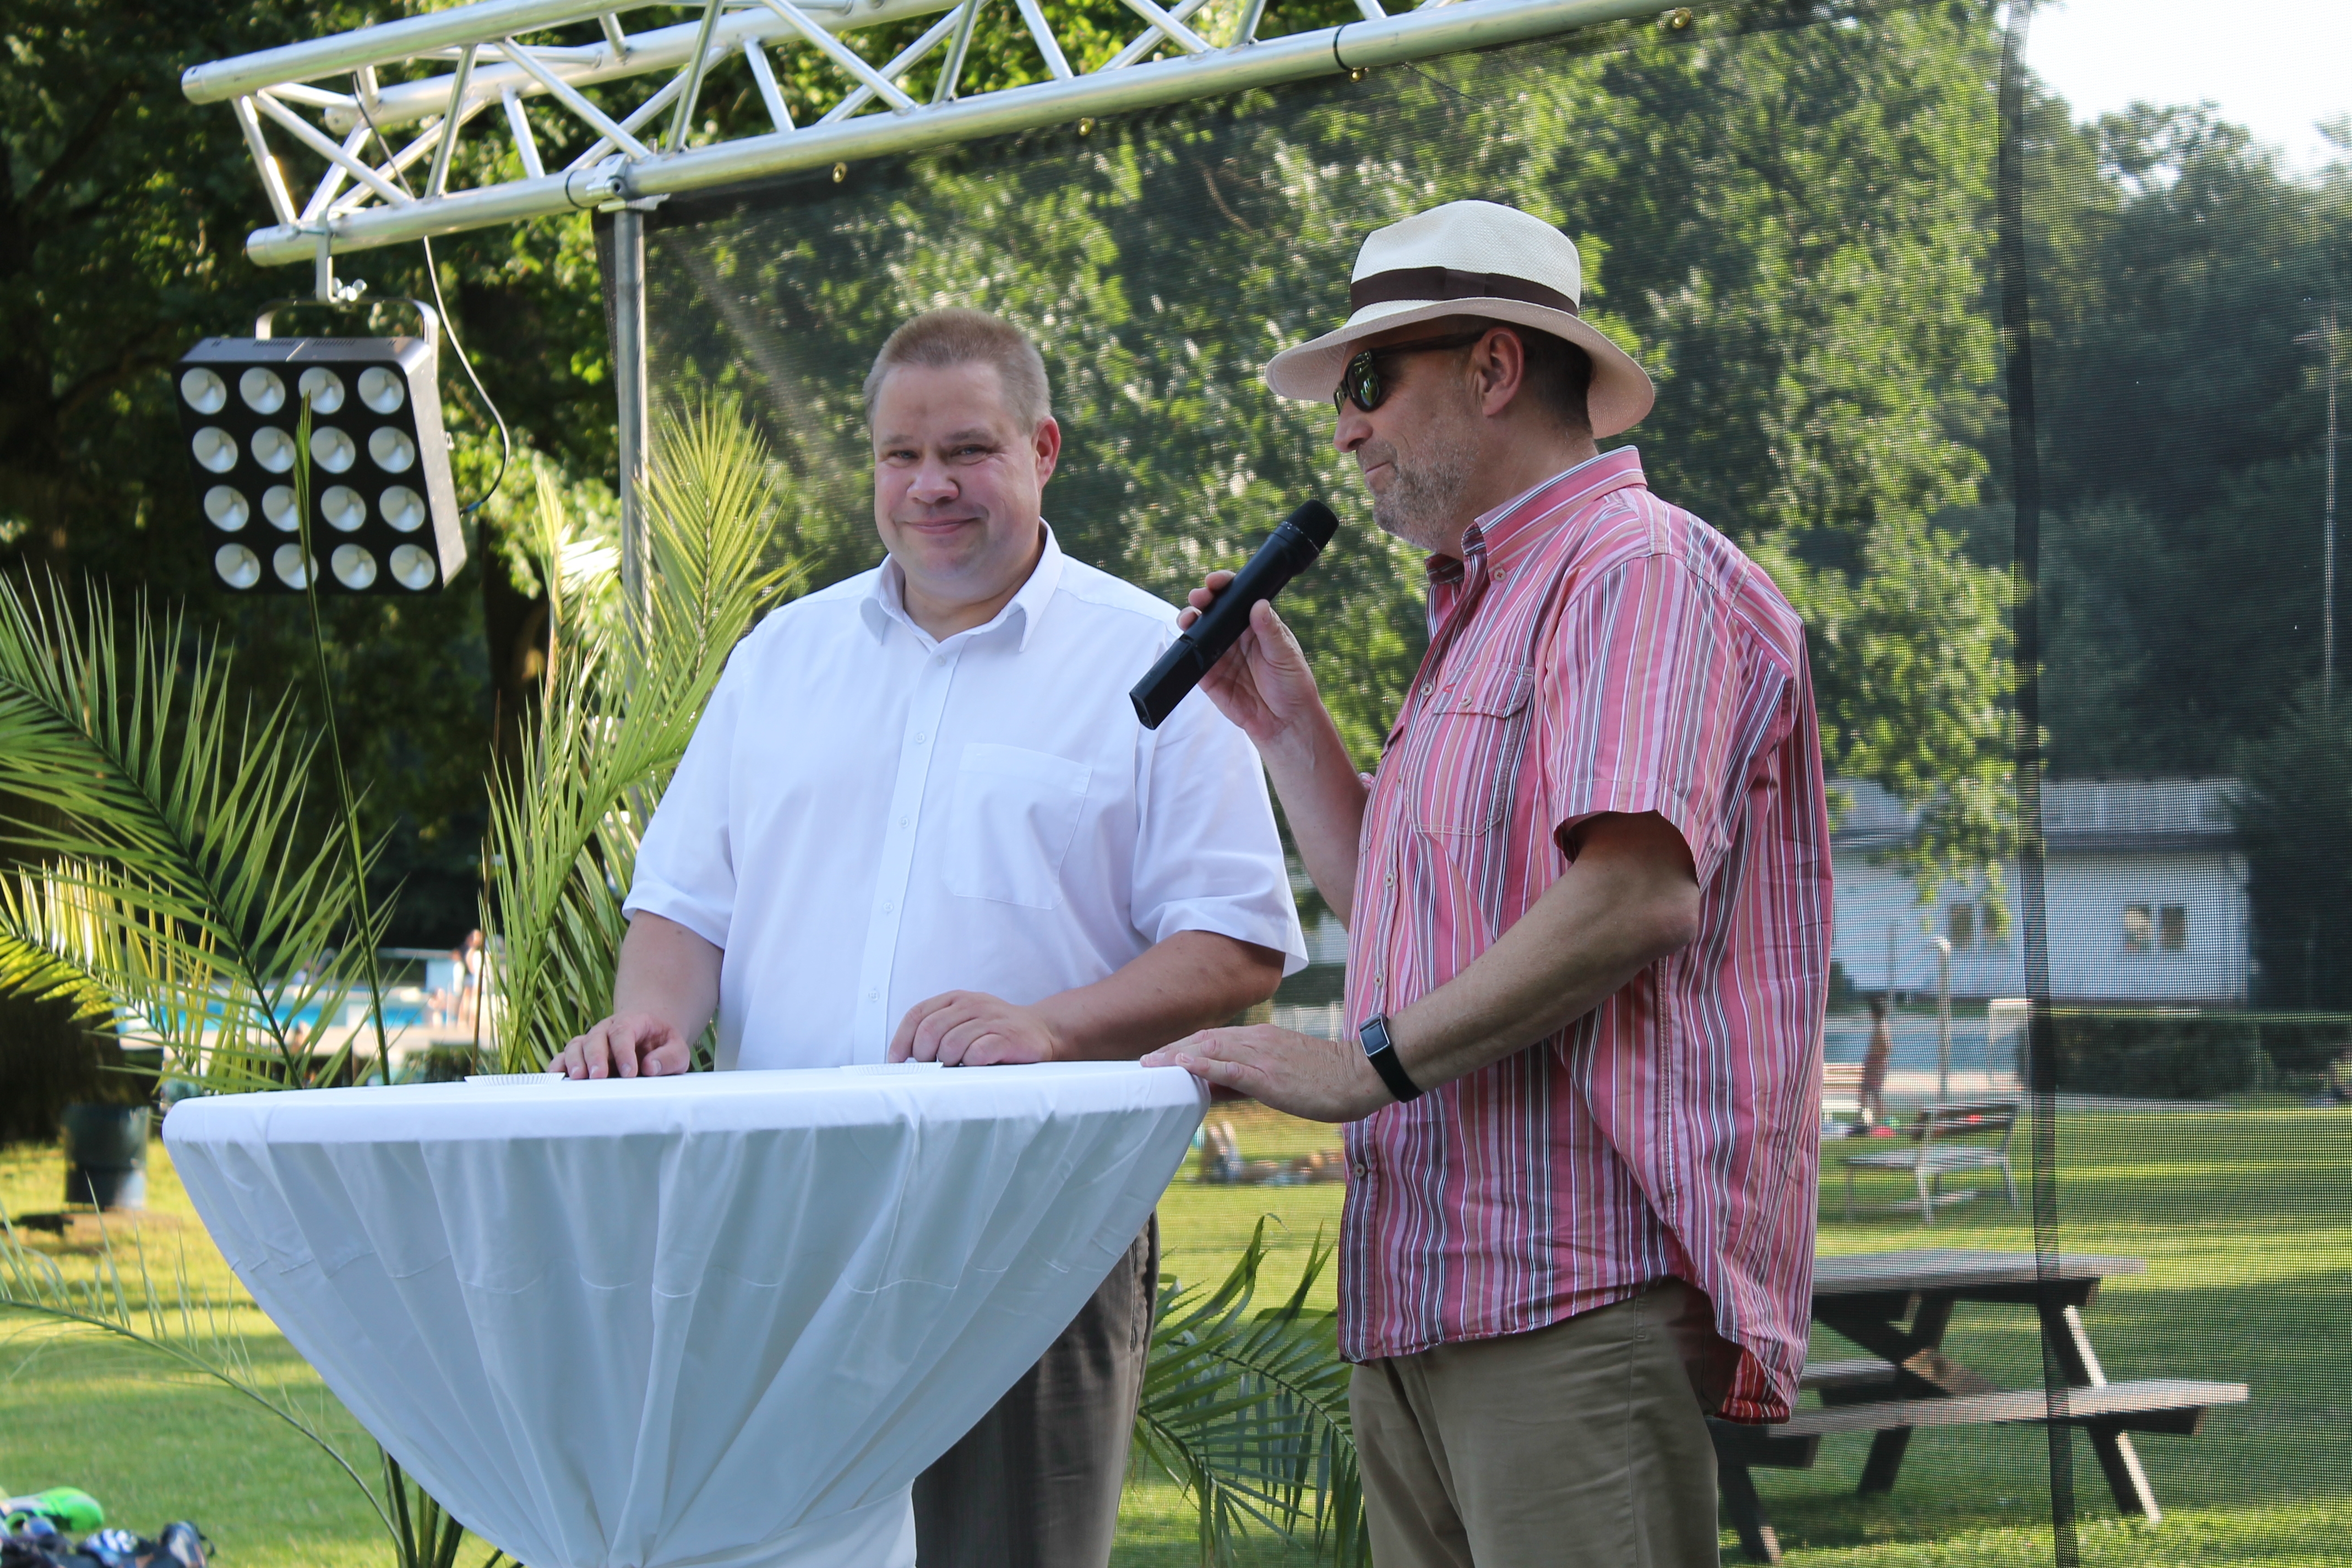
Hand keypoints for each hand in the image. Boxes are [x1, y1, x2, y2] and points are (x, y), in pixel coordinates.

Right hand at [552, 1012, 692, 1078]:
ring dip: (574, 1062)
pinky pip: (563, 1058)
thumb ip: (669, 1057)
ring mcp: (591, 1042)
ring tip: (578, 1078)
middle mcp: (607, 1030)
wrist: (649, 1039)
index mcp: (632, 1023)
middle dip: (596, 1058)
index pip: (623, 1033)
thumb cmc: (662, 1046)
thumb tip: (650, 1067)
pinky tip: (557, 1079)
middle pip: (595, 1038)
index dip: (624, 1052)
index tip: (630, 1073)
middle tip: (598, 1076)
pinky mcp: (581, 1056)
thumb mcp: (677, 1049)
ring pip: (576, 1046)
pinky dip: (558, 1067)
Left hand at [891, 991, 1061, 1064]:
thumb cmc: (996, 1031)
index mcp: (956, 999)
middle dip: (924, 1056)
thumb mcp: (965, 1020)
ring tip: (957, 1068)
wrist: (1042, 1030)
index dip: (901, 1040)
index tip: (897, 1061)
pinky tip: (975, 1067)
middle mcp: (972, 1004)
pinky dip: (969, 1065)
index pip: (917, 1015)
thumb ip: (938, 1029)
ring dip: (948, 1063)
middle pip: (930, 1031)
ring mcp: (990, 1020)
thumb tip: (904, 1056)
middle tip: (932, 1068)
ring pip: (951, 1045)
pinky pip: (976, 1054)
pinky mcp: (1007, 1037)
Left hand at [1142, 1025, 1392, 1122]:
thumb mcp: (1280, 1074)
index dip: (1181, 1046)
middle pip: (1203, 1040)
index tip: (1157, 1057)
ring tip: (1149, 1064)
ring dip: (1176, 1055)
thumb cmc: (1324, 1079)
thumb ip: (1245, 1076)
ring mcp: (1262, 1055)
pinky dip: (1203, 1064)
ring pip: (1211, 1049)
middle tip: (1142, 1062)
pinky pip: (1231, 1067)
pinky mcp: (1270, 1074)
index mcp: (1259, 1039)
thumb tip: (1213, 1086)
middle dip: (1170, 1049)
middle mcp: (1256, 1040)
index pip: (1211, 1039)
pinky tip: (1182, 1064)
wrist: (1360, 1075)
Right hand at [1175, 578, 1325, 758]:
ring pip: (1198, 631)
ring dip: (1190, 620)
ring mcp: (1220, 655)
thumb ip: (1270, 631)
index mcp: (1255, 624)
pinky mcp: (1209, 676)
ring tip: (1189, 618)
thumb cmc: (1292, 684)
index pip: (1236, 598)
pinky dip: (1185, 650)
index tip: (1216, 582)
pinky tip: (1186, 642)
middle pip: (1213, 610)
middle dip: (1202, 599)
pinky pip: (1192, 660)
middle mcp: (1235, 636)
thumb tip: (1259, 604)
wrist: (1284, 722)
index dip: (1224, 586)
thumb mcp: (1285, 654)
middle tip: (1200, 598)